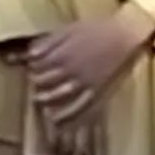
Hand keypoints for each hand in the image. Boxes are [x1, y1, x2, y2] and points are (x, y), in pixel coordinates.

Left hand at [26, 1, 154, 126]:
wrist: (124, 35)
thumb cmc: (97, 29)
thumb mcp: (70, 29)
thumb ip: (49, 42)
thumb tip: (30, 54)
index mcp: (62, 55)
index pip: (38, 66)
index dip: (33, 68)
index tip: (32, 68)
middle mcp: (70, 72)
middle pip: (46, 82)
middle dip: (38, 84)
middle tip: (35, 85)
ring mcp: (84, 83)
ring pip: (60, 97)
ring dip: (49, 102)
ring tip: (43, 106)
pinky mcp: (97, 91)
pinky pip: (81, 108)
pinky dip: (70, 119)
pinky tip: (62, 126)